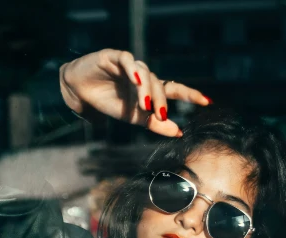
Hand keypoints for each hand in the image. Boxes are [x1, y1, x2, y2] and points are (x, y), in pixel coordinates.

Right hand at [59, 49, 210, 136]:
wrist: (78, 92)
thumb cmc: (107, 102)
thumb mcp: (132, 117)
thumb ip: (154, 124)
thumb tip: (179, 132)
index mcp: (149, 89)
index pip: (174, 89)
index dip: (190, 94)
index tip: (207, 102)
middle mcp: (143, 75)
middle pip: (158, 85)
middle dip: (161, 101)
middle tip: (161, 116)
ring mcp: (130, 65)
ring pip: (145, 74)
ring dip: (147, 90)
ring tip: (146, 105)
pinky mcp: (114, 56)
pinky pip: (127, 61)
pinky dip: (133, 70)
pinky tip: (137, 80)